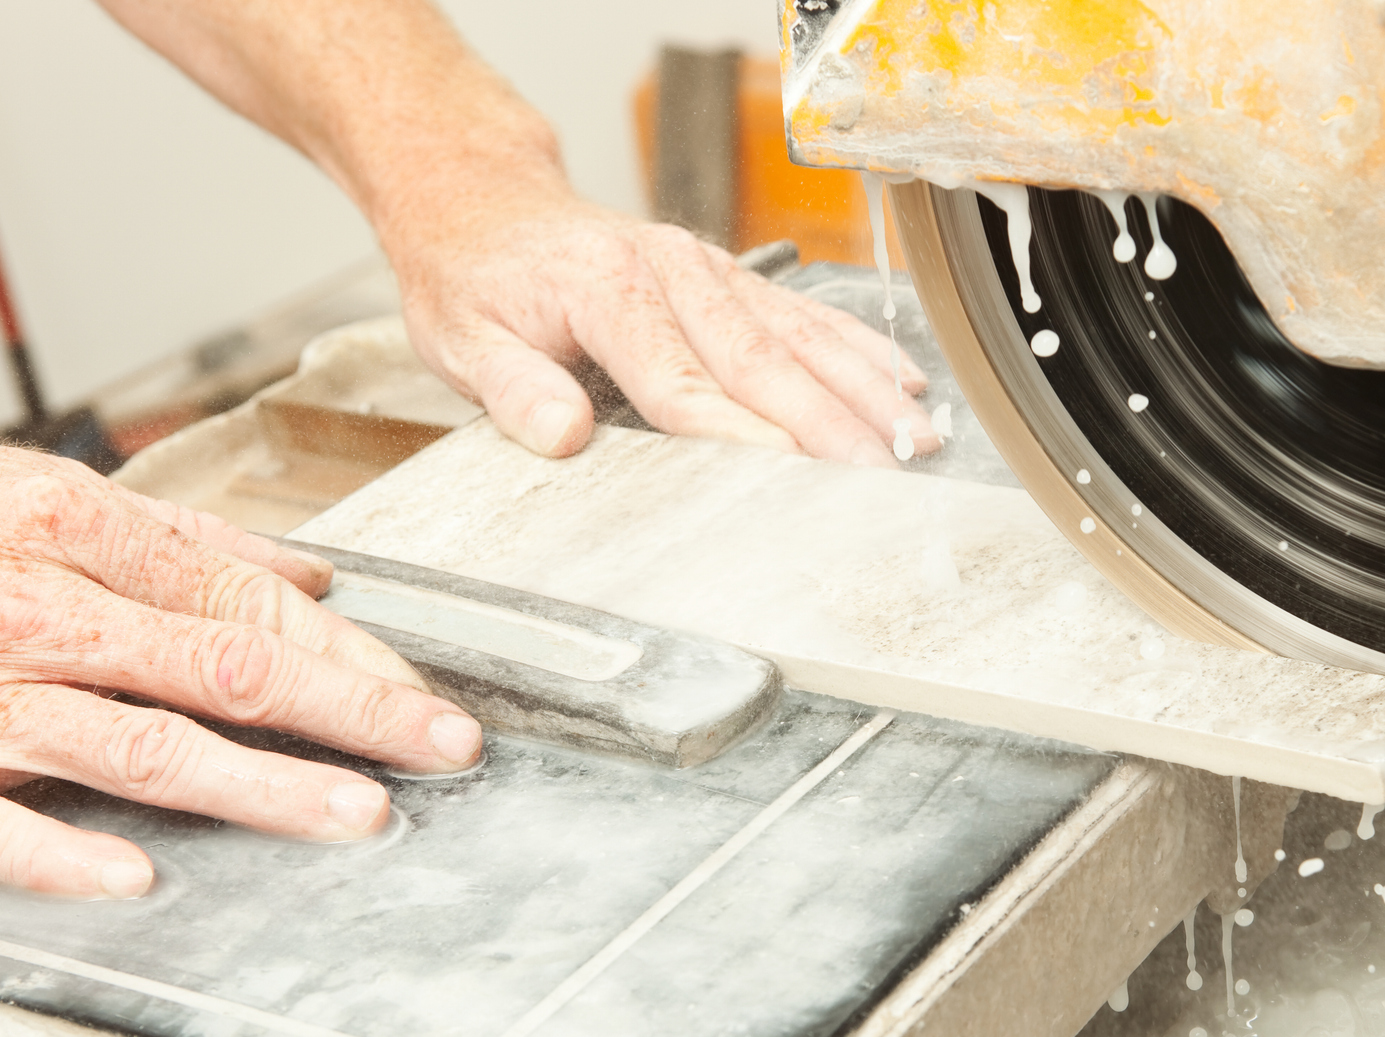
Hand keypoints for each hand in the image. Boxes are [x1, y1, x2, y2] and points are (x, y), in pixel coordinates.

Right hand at [0, 447, 484, 897]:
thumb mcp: (44, 500)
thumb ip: (183, 541)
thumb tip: (313, 571)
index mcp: (77, 531)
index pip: (250, 602)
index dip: (355, 653)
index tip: (432, 697)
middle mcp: (40, 605)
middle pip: (226, 663)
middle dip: (350, 710)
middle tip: (444, 747)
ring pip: (142, 743)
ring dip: (257, 783)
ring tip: (355, 815)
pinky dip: (59, 849)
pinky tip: (137, 878)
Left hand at [390, 189, 942, 467]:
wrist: (488, 206)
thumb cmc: (479, 279)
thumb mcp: (463, 338)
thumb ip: (514, 390)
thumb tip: (561, 432)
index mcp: (608, 292)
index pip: (682, 383)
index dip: (738, 434)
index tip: (790, 477)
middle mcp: (672, 274)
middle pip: (763, 361)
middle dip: (830, 422)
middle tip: (883, 473)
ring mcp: (709, 272)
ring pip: (801, 336)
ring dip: (864, 390)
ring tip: (915, 439)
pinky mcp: (730, 278)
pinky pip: (806, 315)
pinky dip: (859, 351)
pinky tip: (905, 382)